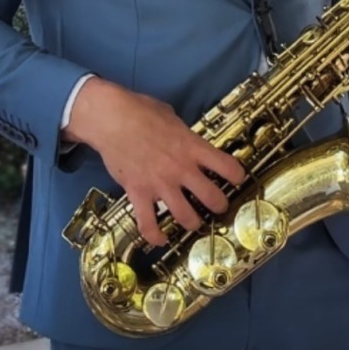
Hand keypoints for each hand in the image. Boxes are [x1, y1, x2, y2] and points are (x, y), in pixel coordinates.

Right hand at [65, 77, 245, 246]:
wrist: (111, 118)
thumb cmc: (141, 110)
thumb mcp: (171, 116)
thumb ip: (183, 133)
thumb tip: (186, 139)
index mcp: (192, 146)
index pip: (227, 167)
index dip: (237, 176)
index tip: (236, 179)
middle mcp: (181, 169)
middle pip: (212, 198)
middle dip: (219, 205)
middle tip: (217, 206)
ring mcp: (160, 184)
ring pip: (186, 217)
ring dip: (192, 223)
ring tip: (193, 222)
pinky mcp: (139, 193)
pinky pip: (148, 224)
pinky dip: (155, 236)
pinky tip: (160, 239)